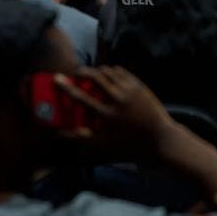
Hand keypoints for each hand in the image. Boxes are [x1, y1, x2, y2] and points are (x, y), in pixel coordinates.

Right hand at [53, 65, 171, 154]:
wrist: (159, 138)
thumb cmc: (129, 145)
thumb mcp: (103, 144)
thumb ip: (82, 137)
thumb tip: (60, 133)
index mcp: (107, 115)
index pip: (82, 97)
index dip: (67, 87)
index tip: (57, 78)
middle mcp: (118, 99)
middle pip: (95, 77)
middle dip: (83, 72)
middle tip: (76, 73)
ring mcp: (130, 90)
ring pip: (109, 71)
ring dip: (97, 70)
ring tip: (91, 75)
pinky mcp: (139, 85)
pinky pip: (121, 72)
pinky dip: (111, 71)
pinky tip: (108, 74)